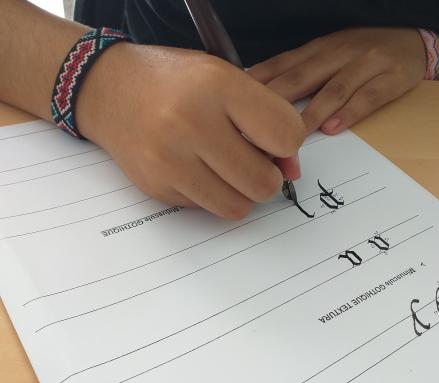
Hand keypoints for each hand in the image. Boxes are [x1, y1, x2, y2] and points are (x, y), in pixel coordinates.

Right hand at [75, 44, 305, 218]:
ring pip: (238, 207)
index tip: (274, 143)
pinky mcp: (156, 187)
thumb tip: (292, 171)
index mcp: (218, 86)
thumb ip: (266, 119)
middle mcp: (192, 123)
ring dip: (241, 194)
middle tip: (254, 164)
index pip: (285, 136)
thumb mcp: (226, 80)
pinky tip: (198, 171)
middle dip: (268, 178)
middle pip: (263, 183)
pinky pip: (207, 209)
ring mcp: (169, 160)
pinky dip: (212, 196)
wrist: (109, 89)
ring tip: (228, 170)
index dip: (288, 146)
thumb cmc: (176, 82)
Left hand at [248, 28, 426, 133]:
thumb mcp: (325, 57)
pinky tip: (333, 127)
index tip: (234, 106)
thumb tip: (257, 95)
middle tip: (254, 127)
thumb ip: (296, 74)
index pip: (281, 65)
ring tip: (292, 134)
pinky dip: (350, 112)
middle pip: (301, 77)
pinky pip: (368, 97)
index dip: (258, 86)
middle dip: (276, 102)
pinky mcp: (390, 78)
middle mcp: (337, 52)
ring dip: (311, 112)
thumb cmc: (360, 56)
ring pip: (333, 89)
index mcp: (317, 49)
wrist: (414, 43)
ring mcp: (365, 63)